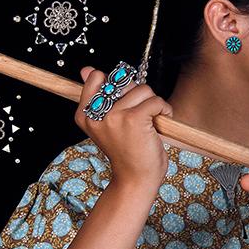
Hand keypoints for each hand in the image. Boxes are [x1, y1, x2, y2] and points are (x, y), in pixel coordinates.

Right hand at [74, 65, 172, 189]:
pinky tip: (160, 123)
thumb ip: (97, 95)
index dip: (116, 88)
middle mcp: (95, 114)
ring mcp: (114, 116)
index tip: (122, 107)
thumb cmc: (125, 151)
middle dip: (136, 97)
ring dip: (152, 104)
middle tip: (138, 119)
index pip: (97, 78)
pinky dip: (164, 110)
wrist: (135, 180)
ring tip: (150, 122)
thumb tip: (86, 69)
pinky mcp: (134, 119)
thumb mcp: (107, 123)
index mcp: (84, 114)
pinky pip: (155, 100)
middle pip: (123, 81)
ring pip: (142, 89)